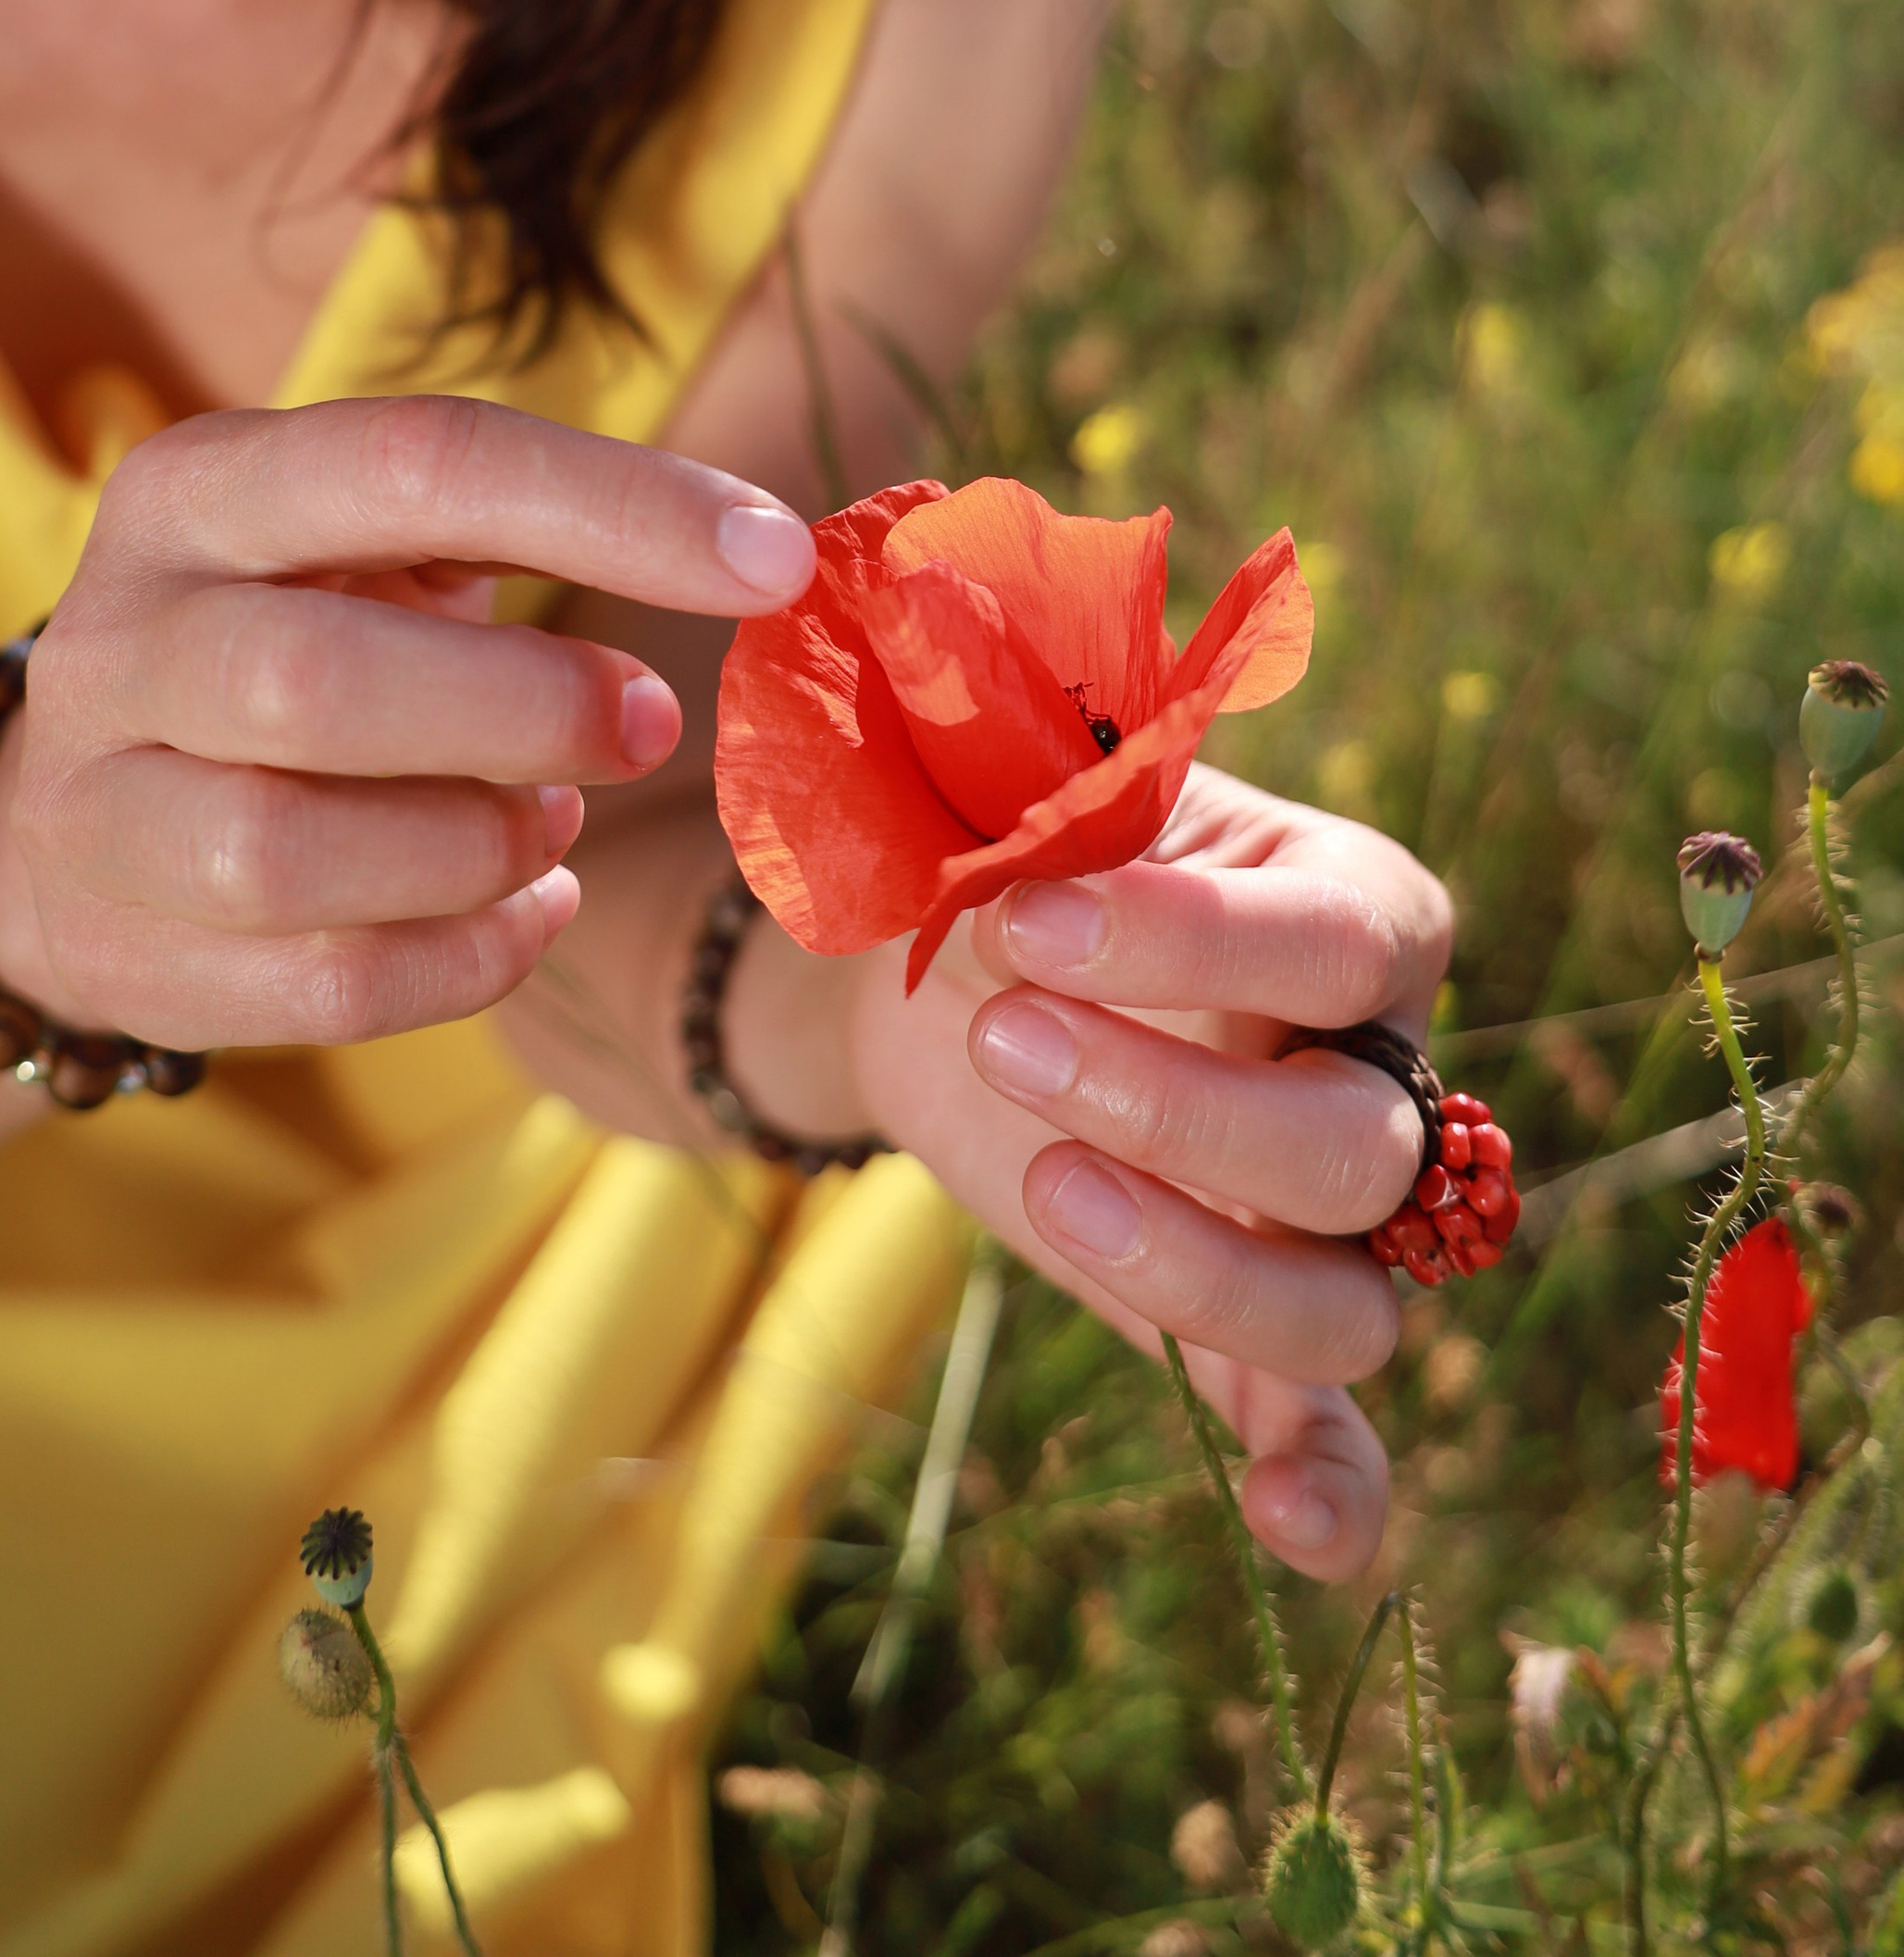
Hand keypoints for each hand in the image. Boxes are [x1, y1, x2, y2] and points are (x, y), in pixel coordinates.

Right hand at [0, 396, 816, 1053]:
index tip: (778, 560)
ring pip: (289, 853)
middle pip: (317, 680)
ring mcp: (96, 805)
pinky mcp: (126, 955)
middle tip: (649, 724)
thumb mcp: (367, 541)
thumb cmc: (293, 639)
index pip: (419, 460)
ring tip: (553, 821)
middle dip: (525, 710)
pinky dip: (469, 958)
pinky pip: (322, 987)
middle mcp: (119, 632)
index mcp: (199, 486)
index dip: (616, 506)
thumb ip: (523, 523)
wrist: (68, 816)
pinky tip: (527, 910)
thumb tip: (764, 560)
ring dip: (477, 847)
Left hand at [845, 764, 1453, 1580]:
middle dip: (1171, 1108)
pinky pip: (1334, 1434)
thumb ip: (1057, 844)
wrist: (956, 958)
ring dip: (1197, 1266)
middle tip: (1006, 1037)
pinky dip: (1333, 1493)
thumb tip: (1017, 899)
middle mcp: (1378, 1074)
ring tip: (1043, 1181)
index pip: (1338, 941)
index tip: (1020, 917)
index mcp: (1360, 911)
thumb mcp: (1046, 813)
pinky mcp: (1244, 1333)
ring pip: (1349, 1307)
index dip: (1190, 935)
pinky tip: (1281, 1523)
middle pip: (1356, 1148)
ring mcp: (1325, 1224)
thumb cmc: (1032, 857)